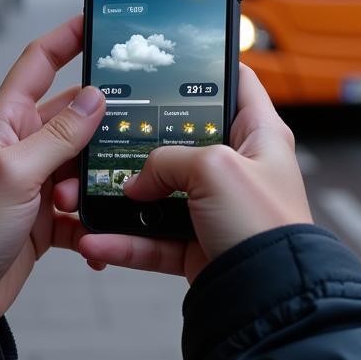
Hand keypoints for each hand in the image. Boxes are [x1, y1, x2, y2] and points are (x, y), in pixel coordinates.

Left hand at [0, 16, 103, 321]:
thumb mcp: (15, 172)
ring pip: (84, 164)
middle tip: (131, 131)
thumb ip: (59, 134)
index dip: (67, 37)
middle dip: (100, 128)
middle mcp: (23, 145)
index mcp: (8, 122)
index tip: (99, 22)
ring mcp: (37, 181)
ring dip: (93, 182)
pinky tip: (98, 235)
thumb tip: (95, 98)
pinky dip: (94, 222)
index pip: (40, 63)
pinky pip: (83, 209)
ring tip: (80, 201)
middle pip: (75, 117)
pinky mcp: (48, 217)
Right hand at [59, 64, 311, 283]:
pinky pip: (151, 239)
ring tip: (90, 194)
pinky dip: (123, 241)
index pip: (236, 83)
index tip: (169, 60)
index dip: (207, 66)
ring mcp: (215, 209)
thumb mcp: (214, 168)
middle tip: (109, 134)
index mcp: (258, 135)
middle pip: (181, 142)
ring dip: (123, 200)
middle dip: (142, 144)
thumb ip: (167, 160)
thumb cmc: (266, 226)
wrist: (270, 298)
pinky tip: (97, 238)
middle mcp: (237, 169)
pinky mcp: (197, 246)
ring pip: (159, 195)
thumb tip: (138, 182)